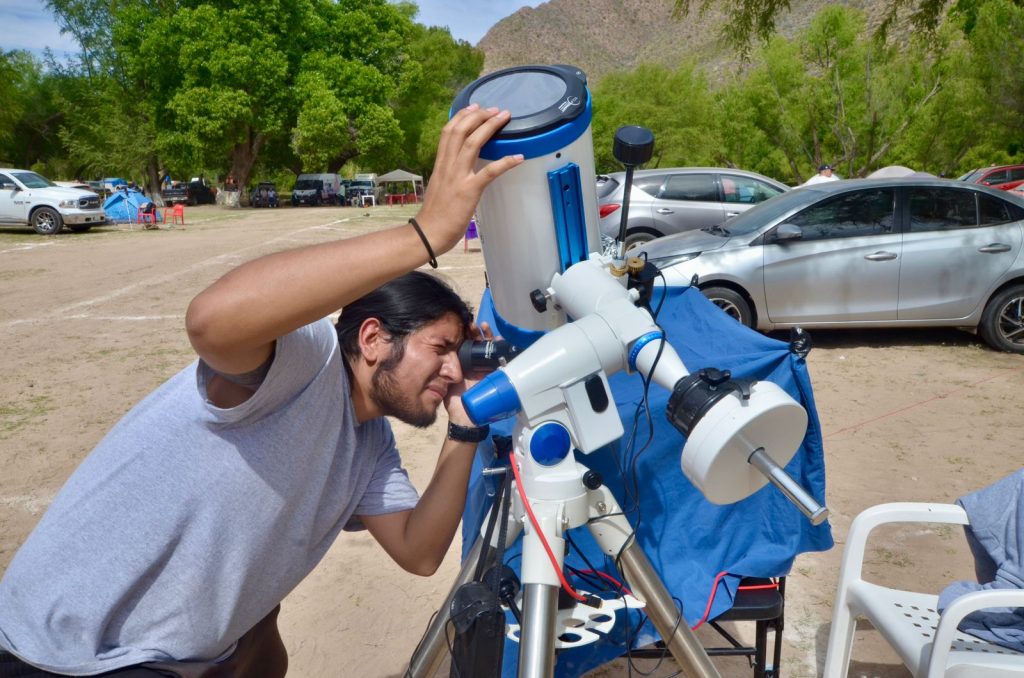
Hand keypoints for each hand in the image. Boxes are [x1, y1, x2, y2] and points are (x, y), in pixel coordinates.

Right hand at [415, 105, 523, 254]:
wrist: (428, 234)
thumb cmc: (435, 215)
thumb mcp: (439, 186)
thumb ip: (448, 173)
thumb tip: (458, 167)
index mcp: (440, 165)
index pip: (448, 132)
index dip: (462, 115)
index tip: (474, 106)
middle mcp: (448, 166)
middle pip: (460, 131)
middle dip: (478, 115)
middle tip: (494, 108)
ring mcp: (458, 177)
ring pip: (472, 143)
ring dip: (489, 127)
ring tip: (503, 117)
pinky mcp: (469, 191)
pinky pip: (489, 172)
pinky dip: (505, 162)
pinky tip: (518, 156)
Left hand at [444, 321, 494, 425]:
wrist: (465, 418)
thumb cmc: (455, 402)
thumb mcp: (446, 383)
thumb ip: (442, 373)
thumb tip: (429, 359)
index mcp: (464, 365)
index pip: (467, 346)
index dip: (467, 335)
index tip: (465, 326)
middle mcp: (475, 365)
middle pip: (479, 345)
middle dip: (478, 333)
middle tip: (476, 325)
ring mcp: (486, 370)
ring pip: (490, 350)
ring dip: (489, 338)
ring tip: (486, 328)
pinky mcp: (495, 377)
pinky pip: (500, 362)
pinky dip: (501, 352)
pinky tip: (499, 343)